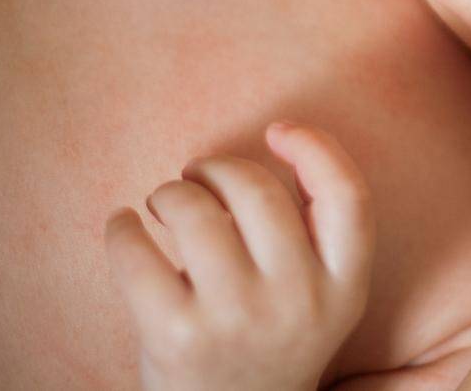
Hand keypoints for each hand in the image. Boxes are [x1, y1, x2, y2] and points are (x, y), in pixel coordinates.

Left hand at [103, 123, 373, 390]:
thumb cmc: (269, 338)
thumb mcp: (320, 296)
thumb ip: (313, 233)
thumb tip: (273, 140)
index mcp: (345, 287)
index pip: (349, 197)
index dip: (316, 149)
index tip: (278, 131)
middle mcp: (300, 302)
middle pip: (260, 192)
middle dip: (218, 168)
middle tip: (197, 175)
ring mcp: (239, 320)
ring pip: (196, 212)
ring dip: (170, 192)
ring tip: (163, 203)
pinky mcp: (177, 337)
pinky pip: (137, 254)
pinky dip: (121, 229)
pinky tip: (123, 227)